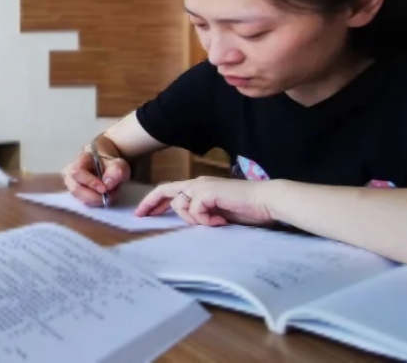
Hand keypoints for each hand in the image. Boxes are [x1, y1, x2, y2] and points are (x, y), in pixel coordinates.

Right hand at [62, 147, 129, 206]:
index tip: (104, 189)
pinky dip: (95, 202)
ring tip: (109, 195)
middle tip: (109, 197)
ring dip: (96, 200)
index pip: (77, 172)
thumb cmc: (110, 165)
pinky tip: (104, 198)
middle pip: (75, 189)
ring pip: (80, 198)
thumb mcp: (118, 164)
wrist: (107, 168)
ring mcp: (72, 185)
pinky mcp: (77, 194)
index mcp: (79, 160)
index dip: (89, 182)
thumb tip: (108, 184)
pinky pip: (84, 202)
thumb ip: (117, 171)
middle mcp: (71, 173)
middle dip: (94, 196)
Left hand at [135, 176, 275, 226]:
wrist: (266, 201)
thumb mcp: (218, 214)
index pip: (170, 191)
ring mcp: (201, 186)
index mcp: (199, 187)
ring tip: (215, 222)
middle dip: (150, 203)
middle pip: (164, 190)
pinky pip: (194, 209)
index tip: (144, 213)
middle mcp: (197, 183)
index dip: (155, 201)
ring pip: (179, 203)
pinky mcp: (207, 191)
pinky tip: (221, 221)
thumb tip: (191, 221)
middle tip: (140, 215)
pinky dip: (205, 219)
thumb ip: (203, 214)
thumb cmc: (247, 208)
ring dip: (192, 218)